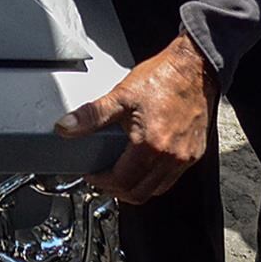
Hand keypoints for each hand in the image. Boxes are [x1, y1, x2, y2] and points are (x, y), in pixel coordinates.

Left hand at [56, 33, 216, 204]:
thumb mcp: (121, 95)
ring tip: (121, 172)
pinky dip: (155, 178)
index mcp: (150, 145)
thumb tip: (66, 127)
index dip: (101, 182)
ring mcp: (185, 158)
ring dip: (137, 187)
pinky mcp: (194, 153)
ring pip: (157, 189)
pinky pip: (172, 178)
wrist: (194, 68)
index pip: (121, 182)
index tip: (92, 174)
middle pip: (139, 193)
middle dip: (117, 190)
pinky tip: (144, 163)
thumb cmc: (162, 78)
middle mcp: (170, 157)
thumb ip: (92, 115)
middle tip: (103, 178)